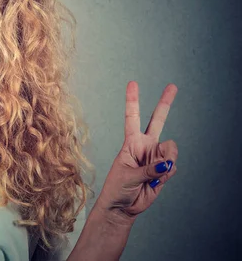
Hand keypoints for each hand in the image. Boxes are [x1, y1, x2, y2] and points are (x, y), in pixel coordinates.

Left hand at [96, 81, 178, 223]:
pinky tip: (156, 182)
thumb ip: (149, 169)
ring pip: (171, 149)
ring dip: (165, 162)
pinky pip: (172, 167)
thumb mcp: (128, 176)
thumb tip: (167, 163)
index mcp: (131, 142)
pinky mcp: (164, 169)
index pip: (132, 117)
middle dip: (165, 103)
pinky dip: (166, 175)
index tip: (133, 83)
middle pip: (158, 120)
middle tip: (173, 86)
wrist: (122, 207)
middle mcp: (145, 145)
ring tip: (152, 174)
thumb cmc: (117, 188)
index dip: (133, 100)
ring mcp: (156, 156)